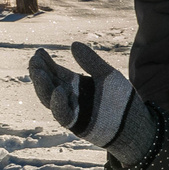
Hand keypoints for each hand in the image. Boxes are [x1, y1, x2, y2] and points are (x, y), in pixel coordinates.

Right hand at [28, 42, 156, 164]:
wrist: (134, 124)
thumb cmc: (121, 99)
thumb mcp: (107, 75)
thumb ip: (91, 61)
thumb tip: (73, 44)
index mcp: (75, 85)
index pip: (55, 72)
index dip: (46, 63)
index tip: (39, 52)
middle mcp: (69, 97)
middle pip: (48, 84)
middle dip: (40, 73)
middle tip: (34, 61)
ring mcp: (72, 111)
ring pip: (50, 99)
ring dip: (42, 86)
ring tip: (38, 71)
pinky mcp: (77, 124)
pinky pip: (63, 115)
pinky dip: (59, 104)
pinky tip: (58, 91)